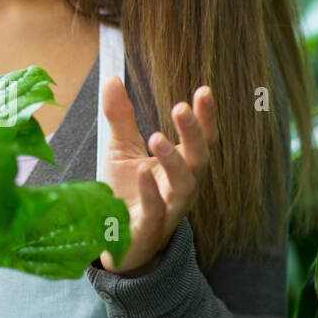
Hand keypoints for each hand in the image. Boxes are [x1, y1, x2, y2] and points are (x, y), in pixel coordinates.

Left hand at [99, 76, 216, 274]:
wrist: (113, 240)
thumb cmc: (125, 193)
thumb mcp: (120, 150)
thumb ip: (121, 117)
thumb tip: (112, 78)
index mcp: (180, 167)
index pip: (201, 140)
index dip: (205, 117)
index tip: (203, 90)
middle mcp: (182, 188)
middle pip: (199, 160)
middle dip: (194, 133)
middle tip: (180, 107)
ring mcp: (168, 210)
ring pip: (184, 186)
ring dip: (173, 160)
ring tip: (157, 136)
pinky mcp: (148, 231)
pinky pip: (156, 211)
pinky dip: (151, 193)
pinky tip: (142, 173)